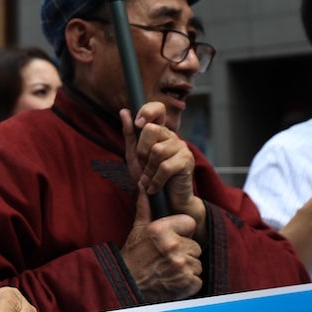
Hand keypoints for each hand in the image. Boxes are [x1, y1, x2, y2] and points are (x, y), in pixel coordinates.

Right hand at [119, 185, 202, 302]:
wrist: (128, 285)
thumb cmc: (133, 257)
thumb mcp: (138, 229)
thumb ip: (146, 207)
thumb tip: (143, 185)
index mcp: (162, 230)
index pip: (190, 224)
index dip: (182, 232)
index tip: (172, 239)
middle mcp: (173, 246)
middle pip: (195, 246)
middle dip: (184, 253)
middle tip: (167, 259)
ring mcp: (181, 265)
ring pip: (197, 263)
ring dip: (187, 268)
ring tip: (169, 270)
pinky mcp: (187, 282)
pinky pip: (197, 279)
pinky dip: (188, 283)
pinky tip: (173, 281)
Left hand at [120, 104, 203, 226]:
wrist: (168, 203)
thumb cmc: (151, 178)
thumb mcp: (135, 156)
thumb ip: (130, 134)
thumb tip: (124, 111)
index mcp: (160, 132)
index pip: (157, 109)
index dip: (147, 111)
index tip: (138, 124)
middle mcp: (172, 136)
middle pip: (152, 129)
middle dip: (141, 151)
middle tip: (143, 167)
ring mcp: (182, 147)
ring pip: (157, 150)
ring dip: (148, 170)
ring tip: (148, 180)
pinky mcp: (187, 161)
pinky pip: (164, 167)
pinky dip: (155, 180)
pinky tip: (154, 188)